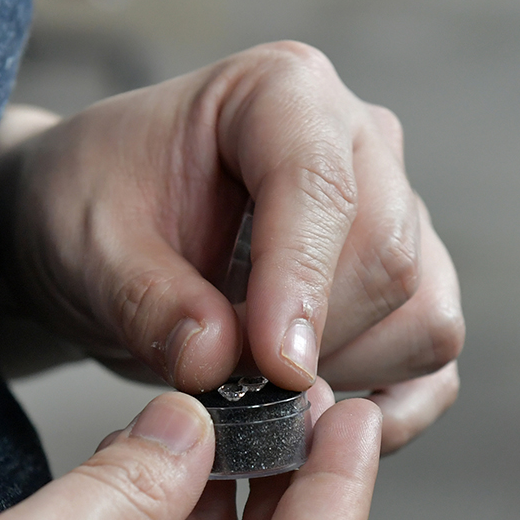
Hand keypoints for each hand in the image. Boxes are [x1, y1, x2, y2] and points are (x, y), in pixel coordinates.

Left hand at [0, 41, 462, 451]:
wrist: (113, 234)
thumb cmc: (100, 209)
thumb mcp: (88, 245)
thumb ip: (146, 300)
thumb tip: (218, 359)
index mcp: (281, 96)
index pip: (323, 187)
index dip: (301, 284)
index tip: (271, 367)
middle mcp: (357, 147)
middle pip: (390, 258)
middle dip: (313, 341)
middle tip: (230, 380)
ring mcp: (392, 218)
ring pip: (423, 315)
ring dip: (345, 375)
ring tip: (257, 385)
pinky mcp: (402, 288)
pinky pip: (432, 358)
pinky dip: (395, 406)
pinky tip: (327, 423)